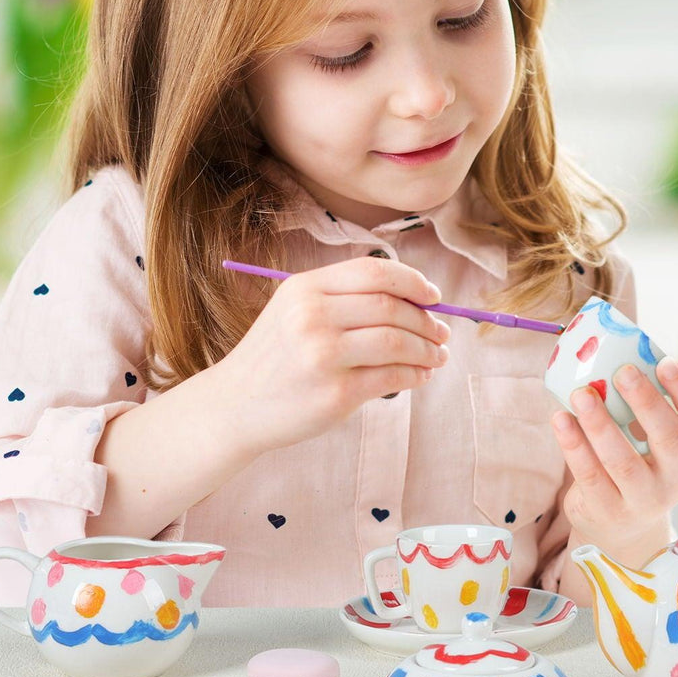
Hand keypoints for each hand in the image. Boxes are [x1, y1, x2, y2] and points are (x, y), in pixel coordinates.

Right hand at [216, 255, 450, 454]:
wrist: (235, 405)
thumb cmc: (276, 357)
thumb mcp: (295, 310)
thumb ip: (344, 298)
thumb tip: (417, 300)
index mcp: (304, 289)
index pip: (375, 272)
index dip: (413, 282)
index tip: (433, 296)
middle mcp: (312, 317)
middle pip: (391, 307)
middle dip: (427, 320)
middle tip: (442, 333)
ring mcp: (323, 356)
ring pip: (397, 342)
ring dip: (427, 350)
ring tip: (437, 357)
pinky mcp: (335, 394)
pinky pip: (392, 377)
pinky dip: (415, 375)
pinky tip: (420, 376)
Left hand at [550, 357, 677, 551]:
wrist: (620, 528)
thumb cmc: (638, 468)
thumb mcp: (655, 444)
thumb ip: (644, 408)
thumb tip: (614, 354)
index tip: (665, 361)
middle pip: (668, 437)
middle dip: (645, 401)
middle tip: (622, 370)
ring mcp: (644, 500)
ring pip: (622, 460)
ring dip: (600, 423)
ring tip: (581, 393)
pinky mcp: (608, 511)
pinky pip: (589, 475)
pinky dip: (573, 445)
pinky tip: (560, 419)